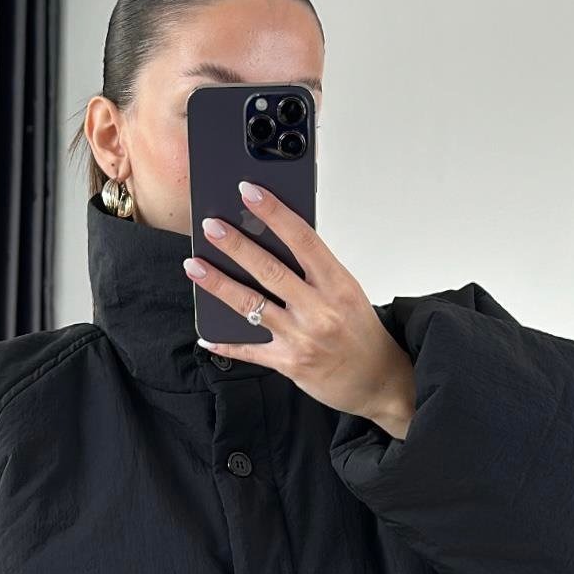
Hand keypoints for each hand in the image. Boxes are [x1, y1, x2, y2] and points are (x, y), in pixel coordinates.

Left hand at [184, 181, 416, 439]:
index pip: (303, 240)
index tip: (250, 192)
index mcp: (338, 285)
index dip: (274, 213)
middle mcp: (320, 310)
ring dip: (218, 284)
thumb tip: (274, 242)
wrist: (378, 380)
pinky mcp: (288, 363)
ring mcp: (302, 338)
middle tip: (211, 227)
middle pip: (270, 270)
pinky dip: (225, 343)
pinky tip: (205, 335)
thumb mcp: (347, 292)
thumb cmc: (360, 332)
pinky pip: (249, 350)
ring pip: (251, 305)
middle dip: (236, 245)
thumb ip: (315, 271)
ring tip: (194, 266)